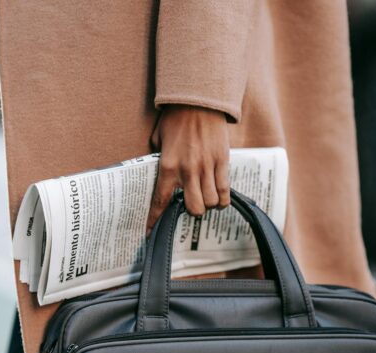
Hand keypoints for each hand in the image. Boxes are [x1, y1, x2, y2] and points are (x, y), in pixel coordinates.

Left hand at [147, 105, 230, 235]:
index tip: (150, 231)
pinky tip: (220, 199)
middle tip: (191, 206)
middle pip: (194, 208)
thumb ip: (159, 157)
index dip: (155, 219)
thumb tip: (159, 171)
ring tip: (206, 201)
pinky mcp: (223, 161)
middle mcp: (188, 170)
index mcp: (168, 165)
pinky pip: (225, 190)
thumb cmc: (175, 117)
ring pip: (211, 202)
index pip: (161, 200)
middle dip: (192, 212)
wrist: (199, 100)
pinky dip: (223, 199)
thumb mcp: (158, 138)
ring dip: (208, 206)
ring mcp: (207, 166)